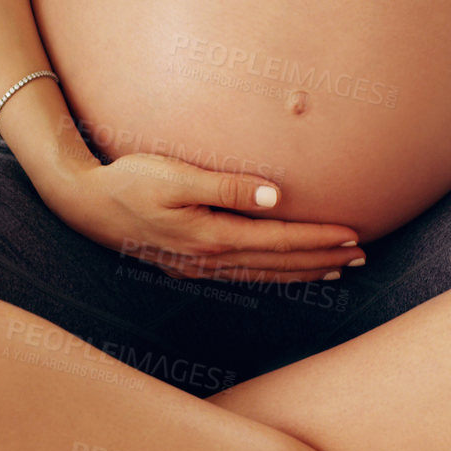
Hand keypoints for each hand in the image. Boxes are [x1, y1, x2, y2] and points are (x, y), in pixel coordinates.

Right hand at [38, 151, 364, 282]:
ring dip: (305, 270)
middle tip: (364, 256)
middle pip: (280, 264)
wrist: (87, 205)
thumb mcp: (175, 176)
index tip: (353, 234)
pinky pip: (247, 274)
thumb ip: (226, 186)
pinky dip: (277, 273)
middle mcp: (210, 259)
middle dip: (323, 259)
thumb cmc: (129, 181)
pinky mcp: (192, 263)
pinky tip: (289, 269)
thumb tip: (275, 196)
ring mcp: (201, 266)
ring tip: (339, 267)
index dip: (318, 239)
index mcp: (211, 237)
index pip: (279, 241)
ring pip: (266, 273)